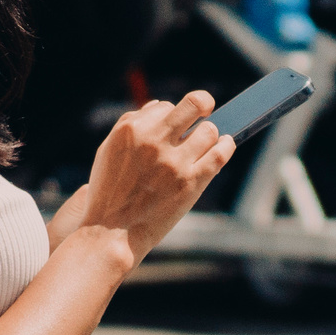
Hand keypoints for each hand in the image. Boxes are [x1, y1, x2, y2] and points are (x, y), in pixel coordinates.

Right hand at [82, 92, 232, 258]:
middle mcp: (154, 141)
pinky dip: (226, 146)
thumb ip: (132, 124)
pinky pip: (220, 154)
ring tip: (205, 142)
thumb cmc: (109, 191)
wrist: (112, 231)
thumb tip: (160, 105)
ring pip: (209, 130)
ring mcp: (174, 162)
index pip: (165, 106)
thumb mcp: (109, 150)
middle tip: (206, 109)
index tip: (175, 127)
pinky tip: (225, 144)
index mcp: (131, 130)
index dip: (171, 115)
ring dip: (209, 134)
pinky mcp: (190, 183)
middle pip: (195, 104)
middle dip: (203, 104)